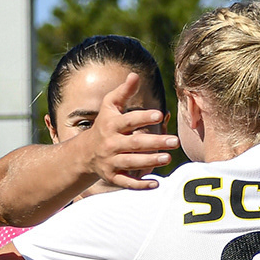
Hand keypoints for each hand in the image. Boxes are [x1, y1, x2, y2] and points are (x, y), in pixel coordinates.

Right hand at [82, 73, 178, 190]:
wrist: (85, 153)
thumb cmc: (104, 124)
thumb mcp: (109, 106)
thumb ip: (123, 91)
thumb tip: (135, 74)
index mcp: (112, 125)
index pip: (129, 121)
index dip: (143, 117)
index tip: (159, 114)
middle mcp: (111, 144)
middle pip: (134, 144)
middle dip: (154, 142)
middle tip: (174, 142)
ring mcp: (111, 161)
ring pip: (132, 162)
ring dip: (150, 161)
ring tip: (167, 158)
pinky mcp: (112, 176)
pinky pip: (127, 182)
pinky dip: (140, 185)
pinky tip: (156, 183)